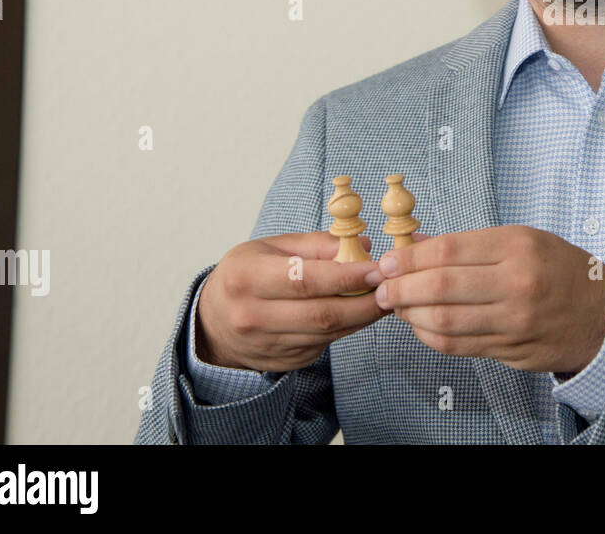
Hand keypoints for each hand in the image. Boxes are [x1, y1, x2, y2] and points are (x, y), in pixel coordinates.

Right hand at [195, 230, 425, 371]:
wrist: (214, 324)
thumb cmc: (247, 275)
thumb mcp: (271, 248)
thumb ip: (316, 244)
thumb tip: (363, 244)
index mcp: (246, 278)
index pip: (305, 280)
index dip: (346, 276)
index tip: (377, 268)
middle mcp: (252, 316)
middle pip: (321, 314)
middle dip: (364, 301)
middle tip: (391, 286)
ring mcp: (267, 344)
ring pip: (327, 333)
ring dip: (362, 316)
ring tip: (383, 297)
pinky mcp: (284, 362)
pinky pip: (325, 345)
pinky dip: (348, 329)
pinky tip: (360, 313)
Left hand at [374, 225, 604, 372]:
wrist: (603, 314)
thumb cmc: (559, 269)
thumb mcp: (523, 240)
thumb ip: (468, 245)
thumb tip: (414, 247)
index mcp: (519, 247)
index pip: (449, 250)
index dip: (409, 258)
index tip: (388, 262)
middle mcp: (517, 284)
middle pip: (440, 288)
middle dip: (400, 288)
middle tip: (382, 287)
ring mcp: (515, 322)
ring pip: (444, 322)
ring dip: (409, 315)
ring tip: (395, 307)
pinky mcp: (511, 351)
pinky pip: (458, 346)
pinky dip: (429, 336)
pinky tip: (420, 325)